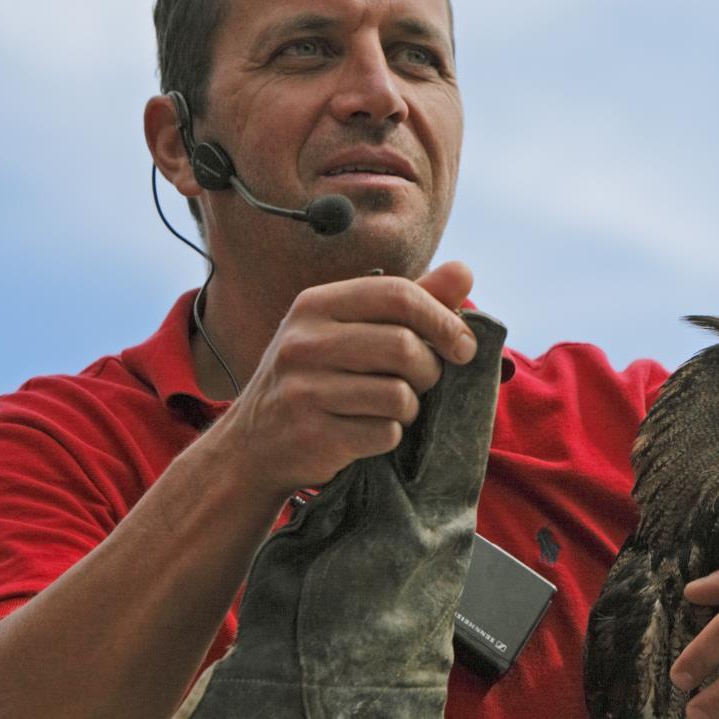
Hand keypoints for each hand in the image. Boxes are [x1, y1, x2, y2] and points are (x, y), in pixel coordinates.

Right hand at [215, 261, 476, 498]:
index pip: (399, 294)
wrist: (254, 447)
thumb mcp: (351, 331)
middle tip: (422, 384)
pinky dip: (389, 437)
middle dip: (430, 371)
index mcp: (316, 304)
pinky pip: (384, 433)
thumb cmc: (317, 380)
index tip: (464, 347)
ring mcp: (304, 388)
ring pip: (399, 394)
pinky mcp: (312, 433)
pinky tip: (365, 433)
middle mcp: (304, 341)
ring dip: (410, 409)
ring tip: (389, 409)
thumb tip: (464, 271)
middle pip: (404, 346)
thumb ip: (409, 303)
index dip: (444, 320)